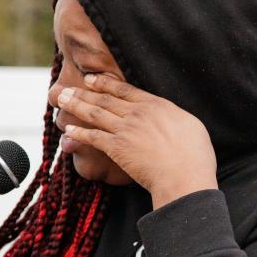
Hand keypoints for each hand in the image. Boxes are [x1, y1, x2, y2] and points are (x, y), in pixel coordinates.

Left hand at [58, 74, 217, 208]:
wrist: (184, 177)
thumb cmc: (195, 157)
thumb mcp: (191, 126)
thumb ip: (174, 117)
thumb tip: (169, 116)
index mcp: (158, 105)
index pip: (126, 89)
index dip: (105, 83)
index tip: (92, 79)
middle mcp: (138, 113)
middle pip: (105, 98)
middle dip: (83, 91)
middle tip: (67, 88)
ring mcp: (126, 129)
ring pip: (95, 113)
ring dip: (75, 105)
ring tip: (61, 101)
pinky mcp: (117, 148)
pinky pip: (92, 137)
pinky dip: (78, 133)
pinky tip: (67, 130)